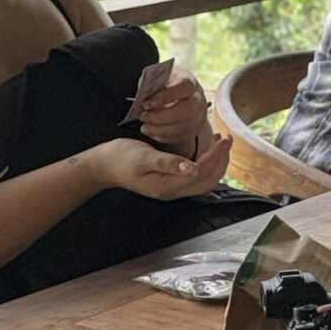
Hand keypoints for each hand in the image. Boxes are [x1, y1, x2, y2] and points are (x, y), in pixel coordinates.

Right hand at [88, 133, 231, 198]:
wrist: (103, 165)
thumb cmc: (120, 158)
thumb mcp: (143, 157)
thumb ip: (169, 163)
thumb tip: (193, 168)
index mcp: (167, 186)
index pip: (201, 173)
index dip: (216, 156)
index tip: (223, 138)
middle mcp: (173, 191)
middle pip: (208, 180)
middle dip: (221, 160)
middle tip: (227, 138)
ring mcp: (172, 188)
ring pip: (204, 180)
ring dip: (216, 162)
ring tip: (220, 142)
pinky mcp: (171, 182)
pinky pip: (196, 177)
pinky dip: (207, 163)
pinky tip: (207, 149)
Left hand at [137, 71, 213, 156]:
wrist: (182, 96)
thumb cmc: (167, 86)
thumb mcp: (160, 78)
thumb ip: (152, 84)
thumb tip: (142, 96)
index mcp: (189, 82)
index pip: (183, 87)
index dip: (166, 96)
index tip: (147, 104)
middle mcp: (197, 99)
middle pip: (186, 109)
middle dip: (162, 116)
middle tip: (143, 117)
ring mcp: (198, 116)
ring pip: (183, 126)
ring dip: (161, 129)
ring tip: (144, 128)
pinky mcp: (194, 130)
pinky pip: (180, 137)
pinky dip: (164, 136)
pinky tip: (152, 133)